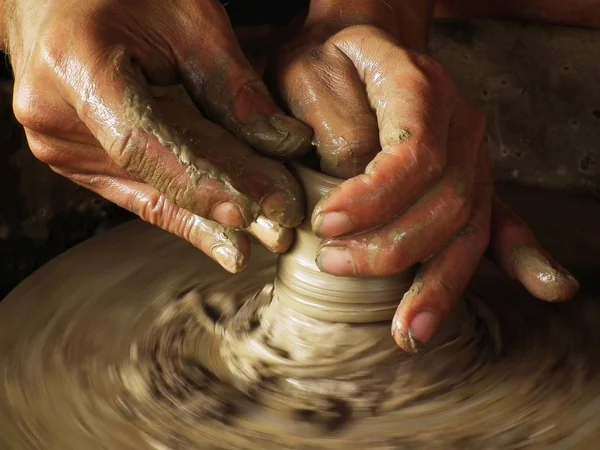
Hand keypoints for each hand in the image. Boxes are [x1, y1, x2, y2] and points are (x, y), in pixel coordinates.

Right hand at [4, 0, 312, 272]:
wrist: (62, 1)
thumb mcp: (189, 21)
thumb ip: (234, 88)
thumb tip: (286, 142)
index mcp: (75, 67)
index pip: (145, 142)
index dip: (200, 181)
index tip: (253, 209)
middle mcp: (58, 119)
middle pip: (158, 175)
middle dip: (226, 202)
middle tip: (282, 227)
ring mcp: (64, 147)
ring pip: (155, 193)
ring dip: (215, 218)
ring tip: (266, 238)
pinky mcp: (80, 161)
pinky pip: (143, 193)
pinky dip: (189, 214)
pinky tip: (227, 242)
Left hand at [276, 22, 578, 350]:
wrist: (363, 44)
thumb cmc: (329, 61)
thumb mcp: (309, 73)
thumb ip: (329, 125)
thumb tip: (347, 187)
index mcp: (420, 86)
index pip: (412, 154)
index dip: (372, 199)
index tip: (324, 224)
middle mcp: (459, 123)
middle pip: (445, 200)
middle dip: (390, 247)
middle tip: (335, 265)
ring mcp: (474, 155)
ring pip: (470, 225)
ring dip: (440, 282)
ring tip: (411, 330)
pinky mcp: (473, 180)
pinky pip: (502, 220)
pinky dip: (523, 256)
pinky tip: (547, 287)